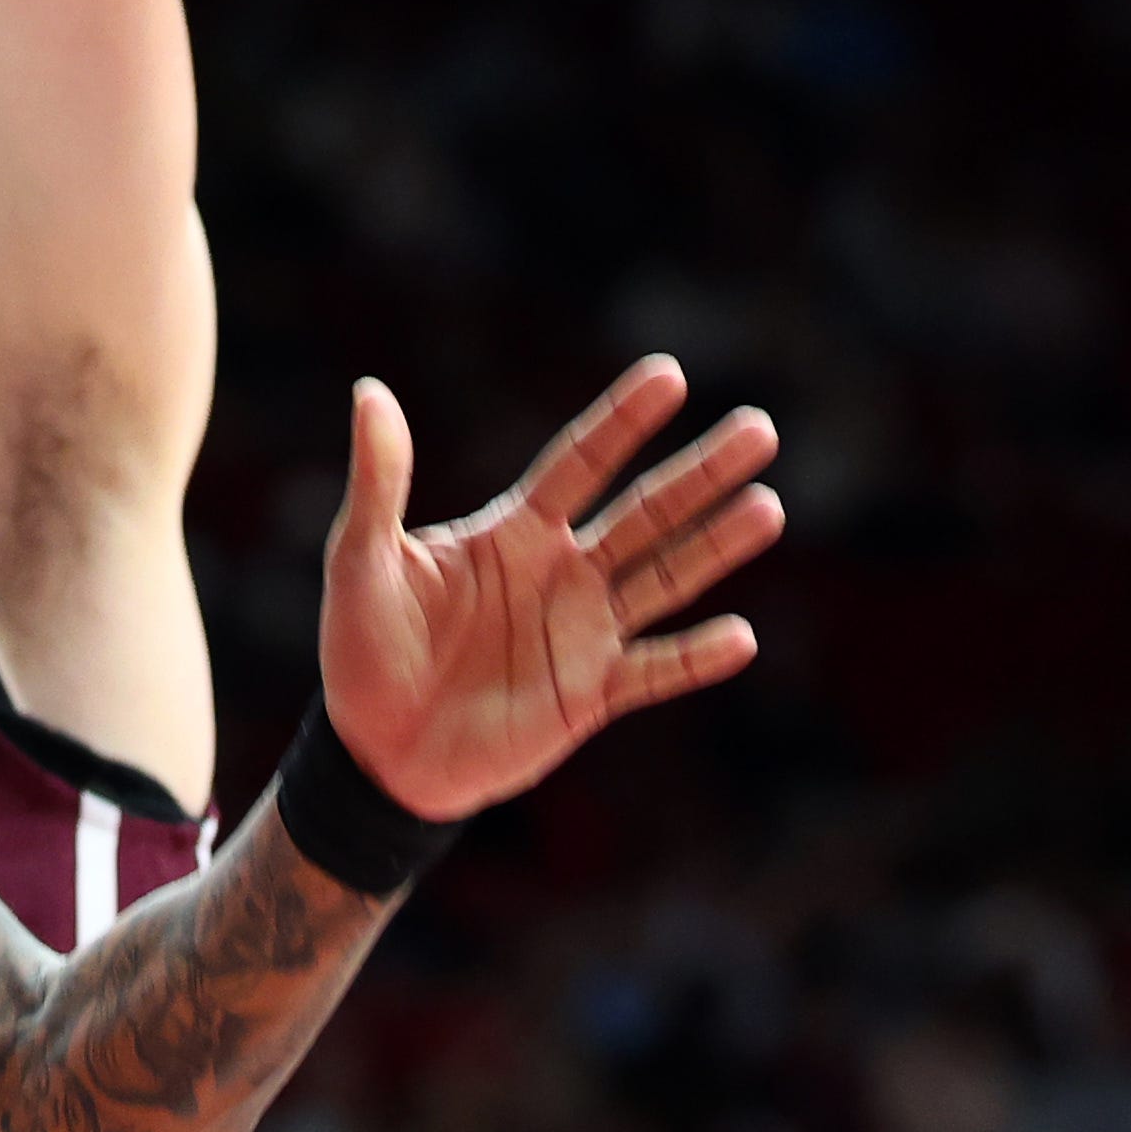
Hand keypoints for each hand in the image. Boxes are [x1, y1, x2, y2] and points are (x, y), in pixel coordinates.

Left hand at [317, 357, 779, 821]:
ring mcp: (582, 633)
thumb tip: (368, 391)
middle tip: (760, 429)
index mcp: (513, 532)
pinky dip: (696, 658)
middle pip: (645, 511)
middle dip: (701, 472)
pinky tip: (741, 637)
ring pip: (665, 579)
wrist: (374, 756)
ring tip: (768, 507)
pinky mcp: (591, 695)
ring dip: (715, 545)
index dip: (623, 421)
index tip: (671, 375)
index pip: (579, 463)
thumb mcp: (362, 560)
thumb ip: (379, 482)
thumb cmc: (362, 651)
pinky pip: (655, 671)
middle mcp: (561, 572)